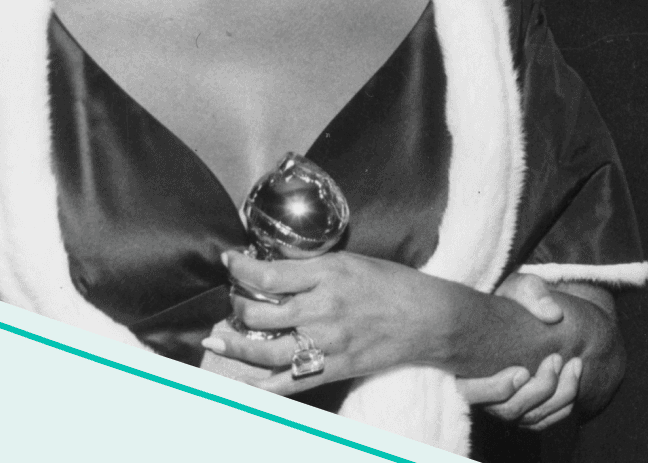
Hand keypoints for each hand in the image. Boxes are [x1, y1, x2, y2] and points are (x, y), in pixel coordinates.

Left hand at [205, 250, 476, 394]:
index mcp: (329, 275)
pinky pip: (288, 383)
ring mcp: (327, 342)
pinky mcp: (333, 367)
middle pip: (260, 312)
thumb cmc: (392, 284)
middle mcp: (324, 309)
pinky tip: (242, 382)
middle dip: (236, 305)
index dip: (240, 268)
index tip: (230, 261)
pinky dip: (261, 387)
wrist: (427, 318)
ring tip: (219, 340)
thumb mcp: (351, 261)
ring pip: (265, 350)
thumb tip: (272, 267)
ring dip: (235, 346)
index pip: (269, 274)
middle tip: (233, 299)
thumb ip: (312, 267)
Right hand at [457, 273, 582, 429]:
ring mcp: (505, 403)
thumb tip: (553, 313)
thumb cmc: (516, 299)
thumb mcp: (522, 287)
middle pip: (506, 410)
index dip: (494, 389)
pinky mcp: (526, 408)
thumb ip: (533, 293)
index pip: (468, 392)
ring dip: (558, 394)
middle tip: (556, 359)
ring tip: (574, 363)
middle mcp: (483, 390)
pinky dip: (564, 404)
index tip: (522, 371)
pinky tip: (575, 375)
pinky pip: (544, 420)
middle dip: (537, 389)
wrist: (528, 314)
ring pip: (529, 417)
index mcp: (466, 364)